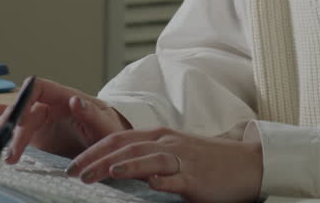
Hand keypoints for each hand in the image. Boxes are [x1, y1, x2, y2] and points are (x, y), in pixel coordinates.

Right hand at [0, 77, 130, 163]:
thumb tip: (75, 100)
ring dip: (4, 133)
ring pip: (15, 120)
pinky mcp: (37, 134)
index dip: (24, 97)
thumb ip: (92, 113)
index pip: (38, 87)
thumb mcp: (106, 124)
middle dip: (12, 127)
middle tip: (10, 152)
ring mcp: (41, 119)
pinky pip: (14, 123)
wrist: (111, 148)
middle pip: (22, 108)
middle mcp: (49, 105)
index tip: (17, 117)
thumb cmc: (111, 131)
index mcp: (65, 96)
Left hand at [67, 127, 262, 202]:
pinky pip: (176, 178)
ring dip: (123, 165)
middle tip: (73, 173)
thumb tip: (115, 169)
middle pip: (126, 147)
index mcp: (159, 137)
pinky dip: (161, 179)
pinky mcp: (196, 178)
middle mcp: (168, 143)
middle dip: (97, 159)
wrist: (247, 164)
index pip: (118, 139)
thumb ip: (147, 159)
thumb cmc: (207, 161)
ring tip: (101, 173)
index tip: (72, 164)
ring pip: (147, 158)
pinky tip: (149, 183)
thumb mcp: (173, 154)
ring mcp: (182, 160)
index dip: (93, 150)